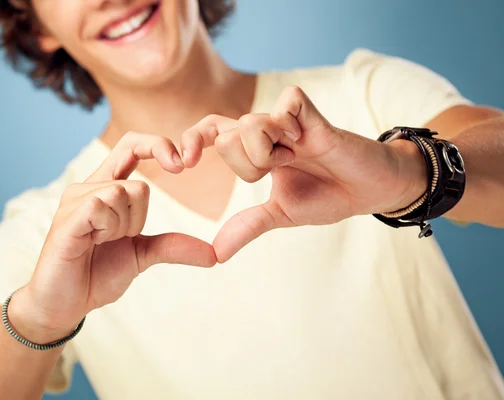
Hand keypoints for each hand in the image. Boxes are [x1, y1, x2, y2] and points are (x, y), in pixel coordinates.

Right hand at [9, 133, 215, 342]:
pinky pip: (102, 205)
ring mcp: (75, 200)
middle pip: (137, 183)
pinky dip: (108, 228)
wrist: (65, 304)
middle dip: (140, 218)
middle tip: (119, 239)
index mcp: (106, 187)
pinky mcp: (67, 218)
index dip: (158, 145)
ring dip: (122, 227)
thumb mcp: (142, 255)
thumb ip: (172, 246)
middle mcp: (88, 187)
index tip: (182, 165)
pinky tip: (91, 242)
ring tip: (101, 242)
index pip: (132, 145)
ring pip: (123, 193)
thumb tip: (214, 255)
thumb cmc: (97, 273)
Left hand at [180, 86, 426, 261]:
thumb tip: (216, 254)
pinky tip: (306, 140)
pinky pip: (286, 106)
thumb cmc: (328, 196)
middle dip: (245, 164)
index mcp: (254, 151)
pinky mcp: (312, 115)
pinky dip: (291, 127)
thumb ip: (248, 225)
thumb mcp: (281, 214)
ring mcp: (287, 121)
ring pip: (250, 123)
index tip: (181, 165)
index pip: (211, 132)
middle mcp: (266, 131)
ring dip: (270, 153)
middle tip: (277, 169)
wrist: (370, 192)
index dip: (191, 141)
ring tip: (296, 157)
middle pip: (224, 134)